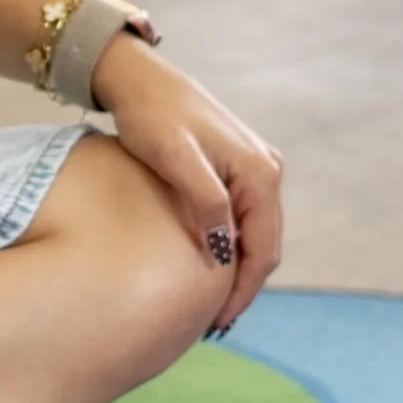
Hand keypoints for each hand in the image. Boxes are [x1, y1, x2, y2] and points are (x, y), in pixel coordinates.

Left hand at [91, 36, 283, 331]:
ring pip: (251, 234)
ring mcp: (251, 168)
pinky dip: (227, 246)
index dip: (242, 290)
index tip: (218, 321)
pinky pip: (238, 218)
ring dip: (234, 269)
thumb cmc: (150, 115)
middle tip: (212, 324)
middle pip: (263, 245)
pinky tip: (205, 266)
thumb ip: (205, 202)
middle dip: (241, 287)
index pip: (262, 248)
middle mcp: (265, 170)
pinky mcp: (233, 167)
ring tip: (208, 305)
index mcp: (260, 172)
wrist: (136, 79)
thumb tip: (224, 251)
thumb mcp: (175, 158)